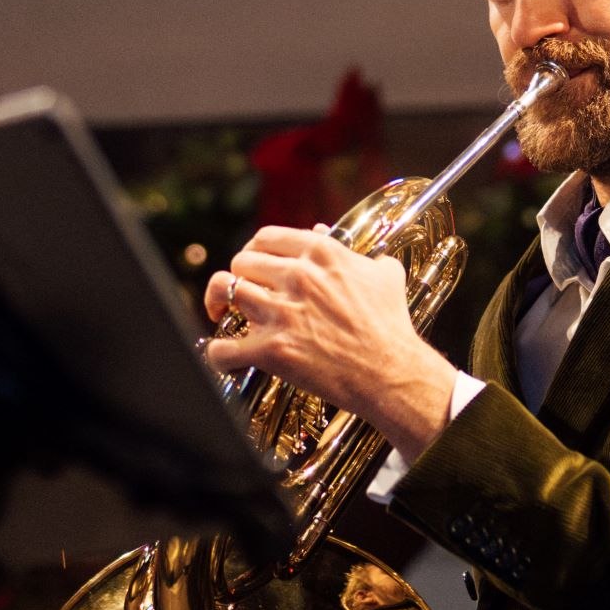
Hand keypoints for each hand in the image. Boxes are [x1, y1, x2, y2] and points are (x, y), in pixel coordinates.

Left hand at [201, 226, 465, 460]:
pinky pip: (224, 348)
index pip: (266, 237)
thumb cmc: (391, 327)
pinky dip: (219, 354)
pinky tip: (226, 357)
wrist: (391, 372)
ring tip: (221, 315)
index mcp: (321, 254)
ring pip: (224, 290)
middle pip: (241, 261)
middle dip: (238, 275)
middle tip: (241, 291)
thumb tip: (344, 244)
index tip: (255, 263)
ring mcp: (281, 313)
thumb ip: (363, 256)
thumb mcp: (385, 276)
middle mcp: (297, 276)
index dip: (254, 250)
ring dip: (218, 303)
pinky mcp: (272, 350)